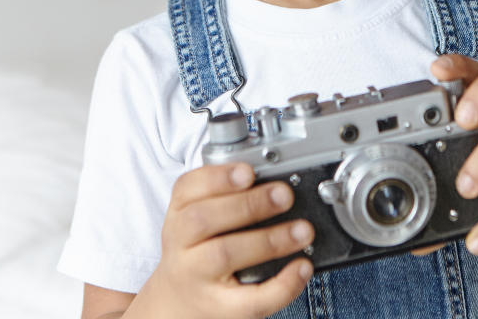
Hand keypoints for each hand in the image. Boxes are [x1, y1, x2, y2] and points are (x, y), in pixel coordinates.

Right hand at [133, 163, 313, 318]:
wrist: (176, 305)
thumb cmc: (196, 256)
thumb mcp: (195, 222)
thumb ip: (223, 198)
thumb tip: (273, 181)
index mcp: (178, 217)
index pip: (187, 189)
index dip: (218, 177)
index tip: (248, 171)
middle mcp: (181, 247)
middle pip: (203, 220)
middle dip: (248, 204)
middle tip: (284, 195)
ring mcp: (198, 279)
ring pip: (224, 254)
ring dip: (269, 240)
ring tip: (302, 231)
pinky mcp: (220, 308)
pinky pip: (251, 299)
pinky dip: (282, 284)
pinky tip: (302, 267)